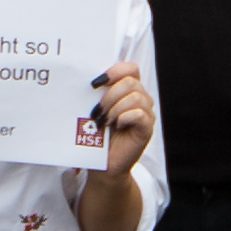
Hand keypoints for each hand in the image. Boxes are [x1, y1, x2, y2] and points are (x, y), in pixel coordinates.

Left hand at [90, 62, 153, 179]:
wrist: (100, 162)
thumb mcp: (93, 108)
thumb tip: (84, 80)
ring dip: (115, 108)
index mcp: (127, 90)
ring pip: (136, 97)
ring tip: (104, 121)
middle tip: (96, 111)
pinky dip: (124, 118)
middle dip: (109, 95)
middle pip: (130, 82)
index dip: (114, 71)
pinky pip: (140, 115)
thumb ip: (94, 93)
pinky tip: (115, 126)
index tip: (94, 84)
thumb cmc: (95, 134)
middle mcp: (140, 99)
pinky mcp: (146, 129)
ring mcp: (145, 114)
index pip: (130, 68)